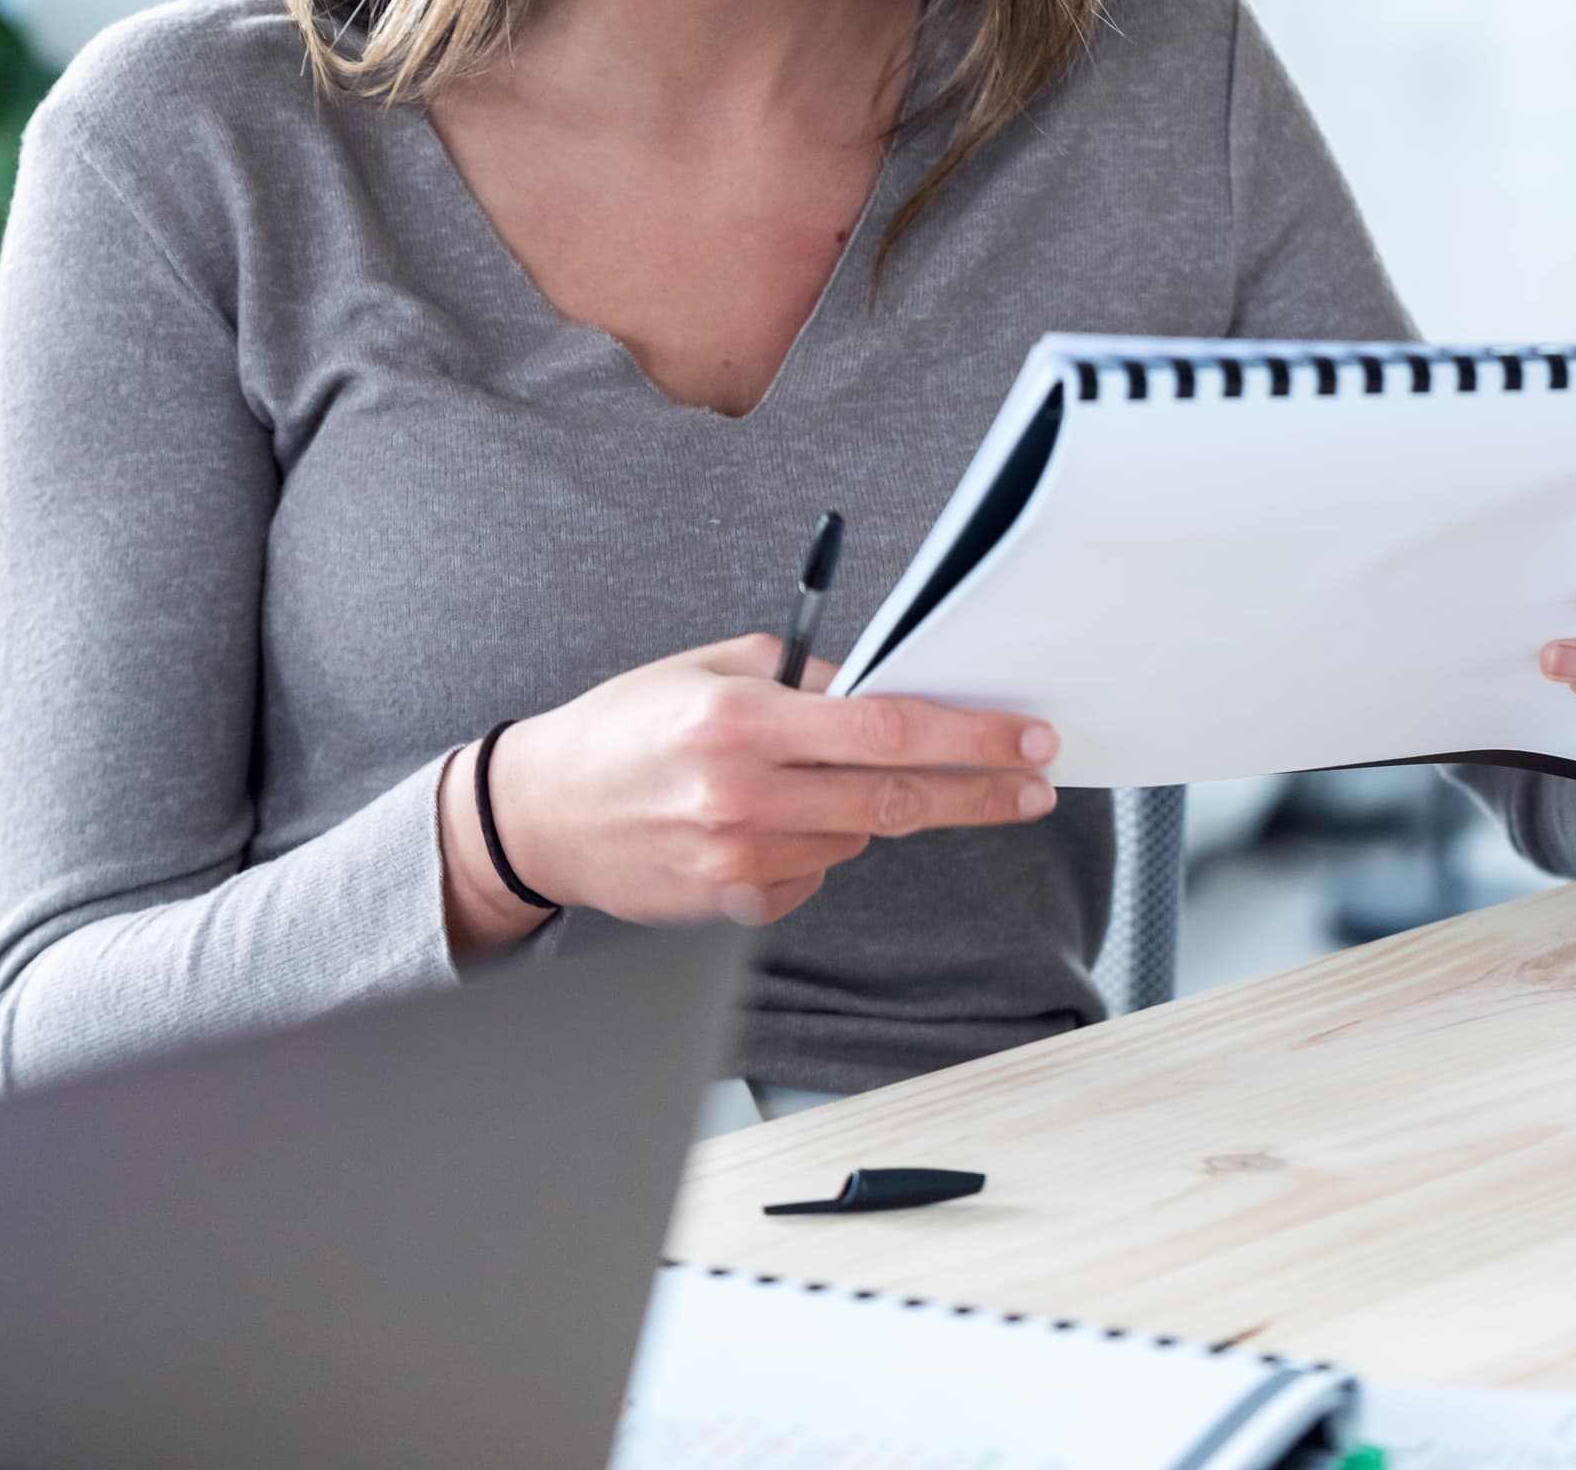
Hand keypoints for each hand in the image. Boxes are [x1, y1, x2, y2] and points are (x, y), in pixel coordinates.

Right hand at [438, 635, 1058, 955]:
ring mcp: (737, 859)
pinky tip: (767, 821)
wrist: (541, 814)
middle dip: (979, 792)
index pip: (886, 729)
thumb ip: (805, 679)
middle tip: (1034, 786)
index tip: (1029, 740)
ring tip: (812, 782)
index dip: (971, 738)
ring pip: (858, 837)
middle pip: (896, 800)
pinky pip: (815, 873)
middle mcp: (742, 793)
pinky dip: (816, 846)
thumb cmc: (628, 728)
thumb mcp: (713, 670)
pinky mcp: (732, 905)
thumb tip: (893, 689)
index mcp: (740, 719)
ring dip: (868, 809)